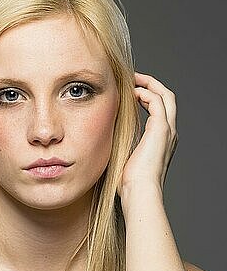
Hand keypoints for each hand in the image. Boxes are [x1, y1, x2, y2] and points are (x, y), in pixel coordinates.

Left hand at [117, 72, 178, 198]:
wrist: (139, 192)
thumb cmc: (129, 184)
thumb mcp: (123, 159)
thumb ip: (119, 146)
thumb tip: (101, 139)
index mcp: (161, 140)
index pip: (160, 110)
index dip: (147, 97)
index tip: (130, 91)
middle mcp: (168, 134)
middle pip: (168, 98)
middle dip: (152, 84)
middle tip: (134, 78)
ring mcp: (167, 131)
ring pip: (166, 95)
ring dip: (149, 84)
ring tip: (132, 80)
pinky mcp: (161, 130)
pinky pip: (157, 101)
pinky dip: (146, 93)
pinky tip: (132, 93)